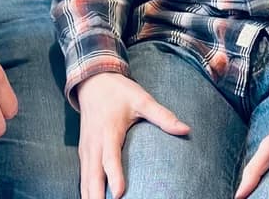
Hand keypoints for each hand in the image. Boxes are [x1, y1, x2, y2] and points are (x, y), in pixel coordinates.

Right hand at [76, 72, 189, 198]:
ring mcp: (86, 150)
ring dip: (89, 197)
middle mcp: (94, 144)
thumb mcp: (142, 99)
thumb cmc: (120, 92)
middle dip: (96, 197)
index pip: (110, 158)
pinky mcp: (83, 153)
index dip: (114, 176)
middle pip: (92, 176)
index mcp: (109, 131)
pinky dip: (85, 191)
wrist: (94, 82)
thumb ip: (163, 116)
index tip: (119, 194)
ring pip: (84, 181)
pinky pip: (82, 177)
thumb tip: (186, 129)